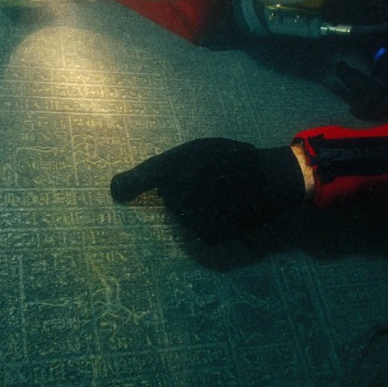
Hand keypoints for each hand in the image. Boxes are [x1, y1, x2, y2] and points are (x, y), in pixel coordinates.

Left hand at [110, 138, 306, 242]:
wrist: (271, 181)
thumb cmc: (236, 160)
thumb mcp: (201, 151)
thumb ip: (171, 167)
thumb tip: (148, 190)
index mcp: (178, 165)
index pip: (145, 176)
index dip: (127, 184)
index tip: (116, 192)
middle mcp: (180, 193)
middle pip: (168, 198)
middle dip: (180, 191)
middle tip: (209, 180)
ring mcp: (193, 217)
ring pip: (182, 215)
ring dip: (194, 207)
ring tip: (220, 194)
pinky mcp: (206, 234)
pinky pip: (198, 229)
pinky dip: (208, 222)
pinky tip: (225, 210)